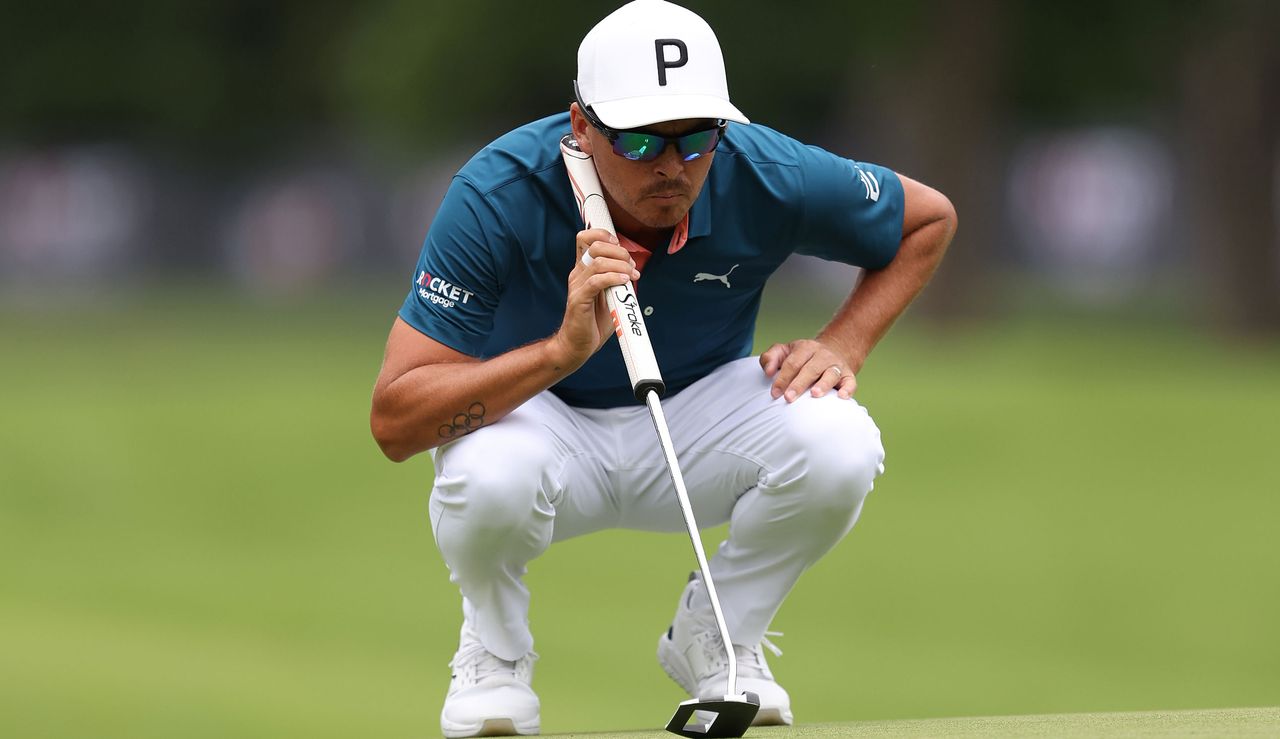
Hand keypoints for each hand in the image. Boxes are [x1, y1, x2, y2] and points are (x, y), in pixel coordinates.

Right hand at [551, 228, 640, 368]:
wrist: (579, 345)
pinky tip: (623, 282)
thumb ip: (618, 280)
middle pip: (595, 245)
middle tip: (631, 267)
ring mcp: (577, 286)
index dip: (603, 234)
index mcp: (584, 270)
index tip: (620, 245)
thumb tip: (633, 270)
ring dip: (620, 266)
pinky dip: (613, 278)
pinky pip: (596, 281)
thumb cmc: (594, 322)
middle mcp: (578, 274)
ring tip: (631, 276)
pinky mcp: (579, 300)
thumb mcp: (610, 295)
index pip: (586, 238)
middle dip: (619, 252)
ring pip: (598, 262)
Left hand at [759, 339, 856, 401]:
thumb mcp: (784, 351)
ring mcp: (836, 365)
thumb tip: (767, 371)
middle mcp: (822, 355)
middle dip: (798, 384)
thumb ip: (770, 358)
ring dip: (823, 384)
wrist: (833, 352)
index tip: (775, 393)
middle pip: (810, 369)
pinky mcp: (848, 376)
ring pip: (830, 374)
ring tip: (814, 394)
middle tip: (788, 398)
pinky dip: (848, 389)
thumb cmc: (802, 357)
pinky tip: (841, 397)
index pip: (792, 363)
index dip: (782, 378)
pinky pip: (850, 382)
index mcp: (805, 348)